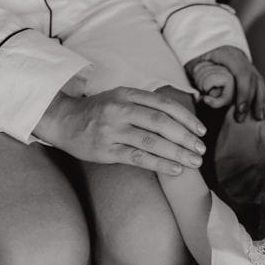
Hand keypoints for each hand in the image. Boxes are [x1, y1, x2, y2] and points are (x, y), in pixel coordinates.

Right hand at [34, 87, 206, 173]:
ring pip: (151, 141)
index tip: (201, 131)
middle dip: (185, 137)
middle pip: (161, 122)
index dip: (186, 118)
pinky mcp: (106, 149)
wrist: (63, 120)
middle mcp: (121, 109)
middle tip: (201, 149)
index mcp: (128, 94)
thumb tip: (179, 118)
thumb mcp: (120, 98)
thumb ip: (145, 105)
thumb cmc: (98, 112)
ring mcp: (112, 130)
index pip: (164, 105)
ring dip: (177, 152)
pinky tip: (175, 169)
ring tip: (194, 162)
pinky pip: (138, 157)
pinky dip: (159, 163)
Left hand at [184, 45, 264, 121]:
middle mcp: (240, 56)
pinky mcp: (248, 68)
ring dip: (260, 100)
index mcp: (228, 53)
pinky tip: (260, 109)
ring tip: (258, 117)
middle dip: (250, 100)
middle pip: (253, 79)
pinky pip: (258, 83)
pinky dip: (260, 96)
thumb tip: (205, 98)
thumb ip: (201, 79)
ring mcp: (246, 62)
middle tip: (241, 117)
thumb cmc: (197, 55)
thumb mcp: (195, 64)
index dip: (243, 92)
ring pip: (259, 81)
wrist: (203, 43)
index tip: (239, 109)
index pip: (242, 72)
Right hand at [188, 60, 234, 108]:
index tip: (206, 93)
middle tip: (202, 90)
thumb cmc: (227, 96)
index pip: (209, 79)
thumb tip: (204, 98)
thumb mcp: (223, 102)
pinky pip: (201, 63)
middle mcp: (224, 68)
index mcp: (227, 77)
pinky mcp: (215, 63)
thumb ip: (214, 103)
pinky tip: (199, 78)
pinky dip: (197, 70)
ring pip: (201, 67)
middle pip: (204, 72)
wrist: (231, 89)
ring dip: (197, 78)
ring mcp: (219, 65)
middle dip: (199, 83)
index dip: (204, 87)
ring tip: (201, 85)